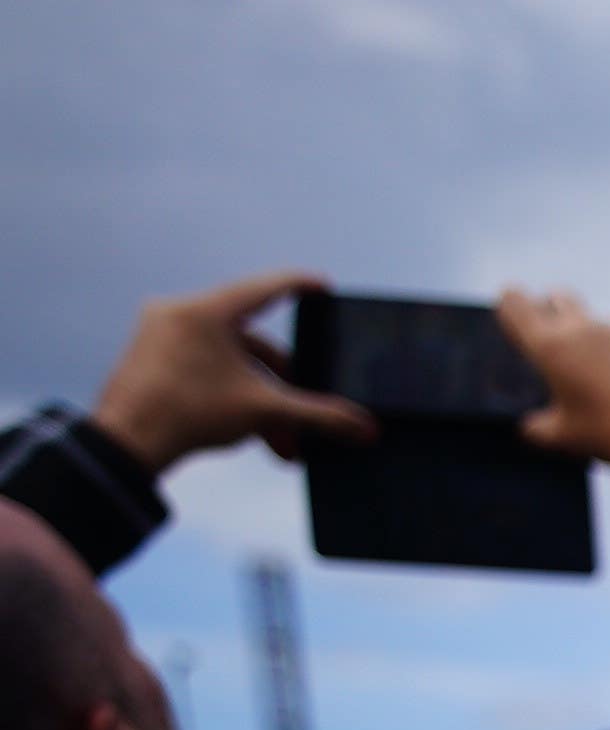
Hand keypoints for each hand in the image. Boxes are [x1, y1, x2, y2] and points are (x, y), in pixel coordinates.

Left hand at [89, 272, 370, 470]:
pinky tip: (248, 430)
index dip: (299, 286)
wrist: (125, 443)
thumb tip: (364, 428)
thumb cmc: (186, 415)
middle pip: (250, 340)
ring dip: (259, 399)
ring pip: (228, 360)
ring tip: (278, 438)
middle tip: (303, 409)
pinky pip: (204, 366)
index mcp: (205, 312)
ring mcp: (161, 334)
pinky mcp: (151, 356)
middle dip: (282, 383)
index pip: (265, 289)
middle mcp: (180, 314)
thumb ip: (319, 416)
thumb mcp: (263, 412)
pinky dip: (231, 394)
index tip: (321, 285)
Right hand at [490, 288, 609, 472]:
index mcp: (551, 345)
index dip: (508, 307)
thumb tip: (529, 427)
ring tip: (585, 367)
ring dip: (586, 334)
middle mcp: (585, 330)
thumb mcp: (561, 438)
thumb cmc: (609, 439)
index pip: (515, 303)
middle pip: (558, 297)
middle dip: (548, 308)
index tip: (508, 315)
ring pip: (595, 320)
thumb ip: (537, 427)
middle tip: (545, 332)